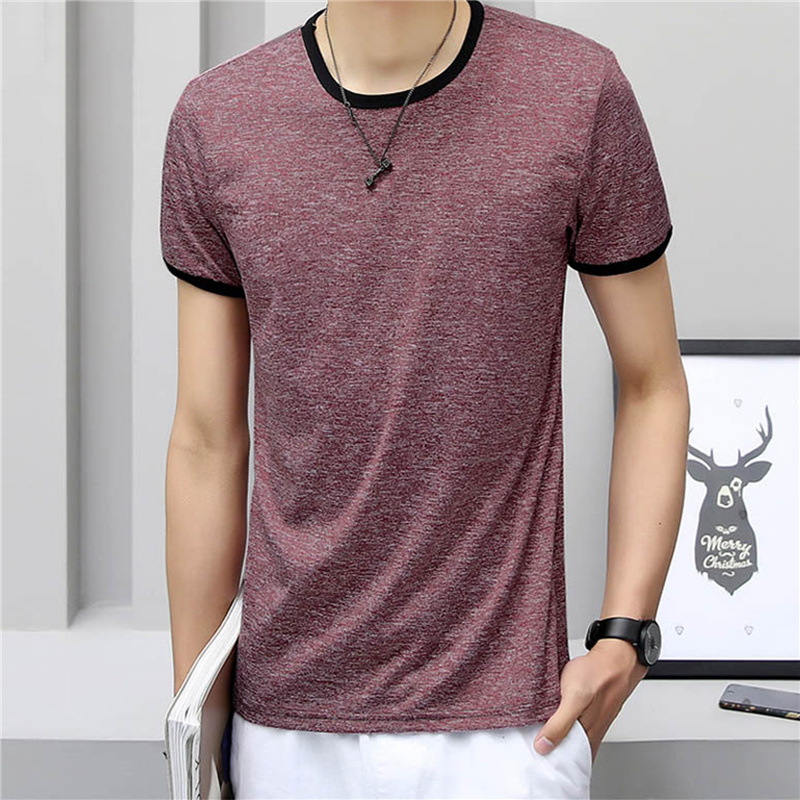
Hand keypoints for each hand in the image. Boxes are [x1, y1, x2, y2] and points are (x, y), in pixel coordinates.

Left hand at [533, 638, 649, 762]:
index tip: (535, 760)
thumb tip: (544, 746)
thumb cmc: (598, 675)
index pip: (568, 762)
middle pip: (569, 752)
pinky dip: (563, 723)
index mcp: (587, 735)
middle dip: (552, 752)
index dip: (552, 763)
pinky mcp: (591, 710)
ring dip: (557, 737)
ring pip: (572, 738)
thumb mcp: (574, 698)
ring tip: (540, 733)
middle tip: (534, 746)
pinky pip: (576, 723)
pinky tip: (555, 715)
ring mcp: (592, 720)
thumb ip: (560, 724)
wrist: (616, 658)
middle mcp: (591, 732)